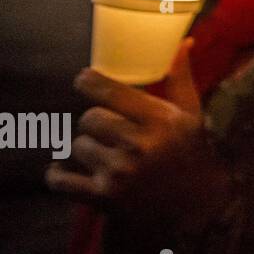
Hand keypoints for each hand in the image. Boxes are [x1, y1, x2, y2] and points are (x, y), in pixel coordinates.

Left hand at [45, 39, 229, 233]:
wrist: (196, 210)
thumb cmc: (191, 155)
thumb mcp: (190, 116)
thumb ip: (180, 79)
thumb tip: (182, 42)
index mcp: (160, 119)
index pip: (107, 90)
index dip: (88, 82)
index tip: (83, 80)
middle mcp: (139, 145)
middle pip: (89, 119)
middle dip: (96, 123)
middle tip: (109, 130)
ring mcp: (120, 173)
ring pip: (77, 147)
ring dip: (86, 150)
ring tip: (105, 156)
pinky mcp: (104, 198)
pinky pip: (61, 180)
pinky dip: (57, 175)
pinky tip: (64, 170)